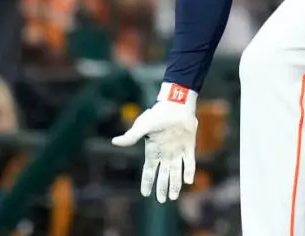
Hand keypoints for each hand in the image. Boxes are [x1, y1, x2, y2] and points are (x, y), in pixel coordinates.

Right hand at [112, 83, 197, 202]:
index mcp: (153, 150)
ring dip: (175, 184)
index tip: (146, 194)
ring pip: (176, 172)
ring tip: (173, 197)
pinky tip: (188, 181)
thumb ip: (131, 136)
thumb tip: (114, 142)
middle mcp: (165, 153)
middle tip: (162, 200)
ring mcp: (177, 151)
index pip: (148, 171)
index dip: (147, 183)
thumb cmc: (158, 114)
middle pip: (163, 175)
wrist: (176, 104)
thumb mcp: (143, 126)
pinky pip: (189, 162)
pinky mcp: (189, 146)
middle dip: (162, 188)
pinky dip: (189, 171)